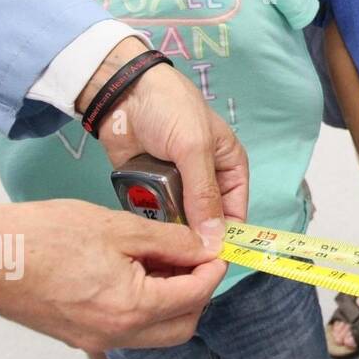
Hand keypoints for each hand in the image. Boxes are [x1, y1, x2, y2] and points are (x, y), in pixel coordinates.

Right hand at [0, 200, 224, 351]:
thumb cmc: (45, 236)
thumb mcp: (120, 228)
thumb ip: (171, 241)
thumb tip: (204, 247)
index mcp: (131, 308)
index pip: (195, 296)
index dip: (213, 270)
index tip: (216, 249)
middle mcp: (116, 333)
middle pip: (182, 326)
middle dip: (198, 293)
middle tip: (196, 258)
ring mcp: (97, 338)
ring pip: (157, 331)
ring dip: (172, 301)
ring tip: (167, 261)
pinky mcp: (81, 334)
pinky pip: (130, 329)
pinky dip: (146, 306)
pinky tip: (140, 272)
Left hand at [82, 38, 249, 249]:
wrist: (123, 93)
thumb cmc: (170, 110)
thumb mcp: (194, 150)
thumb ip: (204, 195)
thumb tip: (215, 241)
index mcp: (229, 168)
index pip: (236, 214)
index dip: (227, 239)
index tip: (211, 265)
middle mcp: (206, 181)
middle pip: (206, 224)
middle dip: (194, 242)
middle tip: (180, 264)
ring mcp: (177, 186)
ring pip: (179, 224)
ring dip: (169, 234)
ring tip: (158, 251)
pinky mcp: (149, 188)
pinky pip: (153, 215)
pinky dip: (149, 223)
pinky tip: (143, 237)